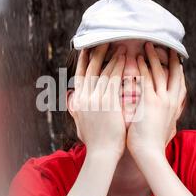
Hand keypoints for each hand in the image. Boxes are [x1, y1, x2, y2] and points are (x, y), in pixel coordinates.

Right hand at [69, 43, 126, 159]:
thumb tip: (70, 99)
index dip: (84, 61)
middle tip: (105, 41)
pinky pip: (114, 80)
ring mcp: (96, 100)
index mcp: (78, 102)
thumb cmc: (94, 142)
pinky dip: (119, 68)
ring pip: (104, 72)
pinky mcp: (108, 103)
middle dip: (98, 53)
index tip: (87, 48)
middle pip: (91, 69)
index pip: (81, 76)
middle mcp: (85, 98)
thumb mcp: (79, 123)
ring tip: (121, 47)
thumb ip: (75, 109)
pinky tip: (126, 59)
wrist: (102, 154)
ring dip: (112, 58)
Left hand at [126, 42, 185, 160]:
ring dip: (153, 57)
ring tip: (147, 45)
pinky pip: (146, 79)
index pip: (180, 85)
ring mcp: (161, 100)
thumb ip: (168, 122)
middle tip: (168, 46)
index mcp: (175, 108)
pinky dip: (142, 67)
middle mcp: (171, 101)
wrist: (150, 155)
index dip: (179, 72)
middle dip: (171, 59)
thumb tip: (171, 122)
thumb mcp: (167, 131)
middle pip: (174, 74)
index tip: (178, 61)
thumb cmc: (154, 146)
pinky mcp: (149, 102)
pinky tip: (137, 58)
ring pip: (159, 72)